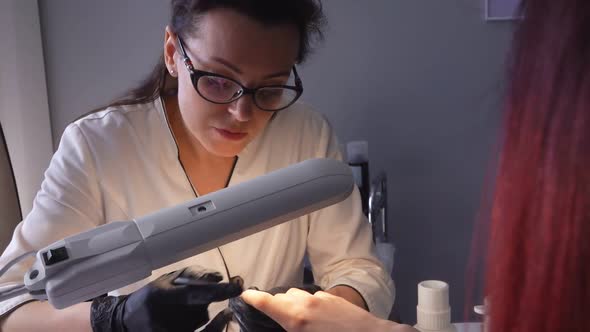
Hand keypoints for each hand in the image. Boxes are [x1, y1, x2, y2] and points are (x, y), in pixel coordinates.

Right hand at [90, 266, 241, 331]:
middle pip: (200, 311)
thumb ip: (192, 275)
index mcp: (159, 295)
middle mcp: (161, 317)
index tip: (237, 286)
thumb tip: (218, 277)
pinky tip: (222, 317)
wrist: (127, 321)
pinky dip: (213, 327)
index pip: (193, 294)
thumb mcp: (167, 280)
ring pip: (200, 322)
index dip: (217, 291)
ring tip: (188, 309)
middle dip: (211, 302)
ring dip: (204, 315)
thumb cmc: (151, 296)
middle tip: (215, 294)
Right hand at [241, 288, 418, 331]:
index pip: (267, 302)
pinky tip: (318, 318)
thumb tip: (288, 325)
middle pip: (283, 297)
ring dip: (294, 303)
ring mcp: (322, 299)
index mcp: (296, 318)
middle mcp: (307, 304)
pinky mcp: (336, 299)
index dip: (254, 298)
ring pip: (300, 295)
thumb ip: (291, 327)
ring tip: (298, 318)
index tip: (245, 295)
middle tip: (275, 316)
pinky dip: (311, 305)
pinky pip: (316, 298)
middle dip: (276, 304)